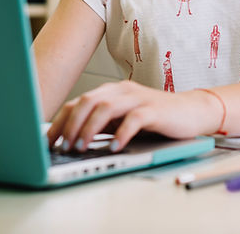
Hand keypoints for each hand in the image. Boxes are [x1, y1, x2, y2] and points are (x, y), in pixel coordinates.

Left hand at [46, 80, 220, 152]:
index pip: (77, 103)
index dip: (60, 122)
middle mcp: (122, 91)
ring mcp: (138, 98)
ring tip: (82, 147)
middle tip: (64, 146)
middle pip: (87, 102)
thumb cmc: (155, 118)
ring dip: (90, 128)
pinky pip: (134, 119)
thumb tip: (71, 141)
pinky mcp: (155, 109)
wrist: (191, 112)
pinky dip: (121, 133)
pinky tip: (114, 147)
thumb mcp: (122, 120)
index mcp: (111, 92)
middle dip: (71, 125)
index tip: (48, 142)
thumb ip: (101, 124)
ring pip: (106, 107)